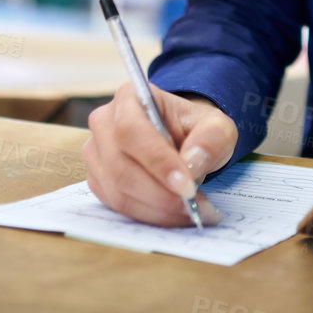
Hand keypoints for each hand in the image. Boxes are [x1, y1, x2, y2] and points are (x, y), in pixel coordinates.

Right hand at [83, 84, 238, 226]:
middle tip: (194, 207)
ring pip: (118, 191)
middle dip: (160, 194)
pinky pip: (118, 205)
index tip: (187, 187)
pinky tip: (174, 215)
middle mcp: (104, 123)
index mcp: (129, 97)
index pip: (132, 131)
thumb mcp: (216, 126)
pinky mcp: (98, 180)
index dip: (158, 162)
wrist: (184, 138)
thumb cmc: (196, 128)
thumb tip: (192, 163)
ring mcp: (96, 154)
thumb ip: (210, 139)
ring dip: (157, 209)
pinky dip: (149, 215)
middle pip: (120, 166)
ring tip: (192, 212)